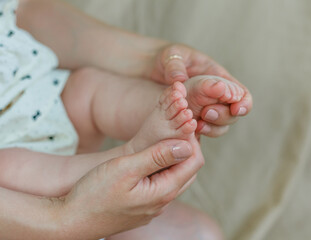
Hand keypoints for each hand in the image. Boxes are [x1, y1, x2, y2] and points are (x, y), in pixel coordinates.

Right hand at [59, 138, 202, 238]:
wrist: (71, 221)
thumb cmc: (94, 194)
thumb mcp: (125, 168)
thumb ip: (157, 156)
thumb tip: (186, 144)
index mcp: (164, 191)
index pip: (194, 161)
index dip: (191, 140)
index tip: (180, 123)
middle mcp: (163, 202)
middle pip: (188, 170)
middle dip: (187, 148)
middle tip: (175, 128)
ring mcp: (153, 206)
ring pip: (175, 178)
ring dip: (174, 158)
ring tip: (162, 140)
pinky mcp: (143, 207)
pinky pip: (162, 185)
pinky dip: (162, 169)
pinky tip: (150, 159)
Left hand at [149, 43, 252, 136]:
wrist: (152, 70)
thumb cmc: (166, 58)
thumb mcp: (170, 55)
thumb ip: (175, 66)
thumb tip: (180, 79)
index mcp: (217, 77)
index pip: (241, 93)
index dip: (244, 103)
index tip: (237, 109)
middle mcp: (215, 96)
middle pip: (233, 114)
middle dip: (223, 116)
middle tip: (206, 113)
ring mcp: (205, 109)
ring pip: (221, 126)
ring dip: (213, 127)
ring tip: (198, 124)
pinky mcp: (193, 120)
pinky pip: (204, 131)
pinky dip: (201, 132)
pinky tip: (191, 129)